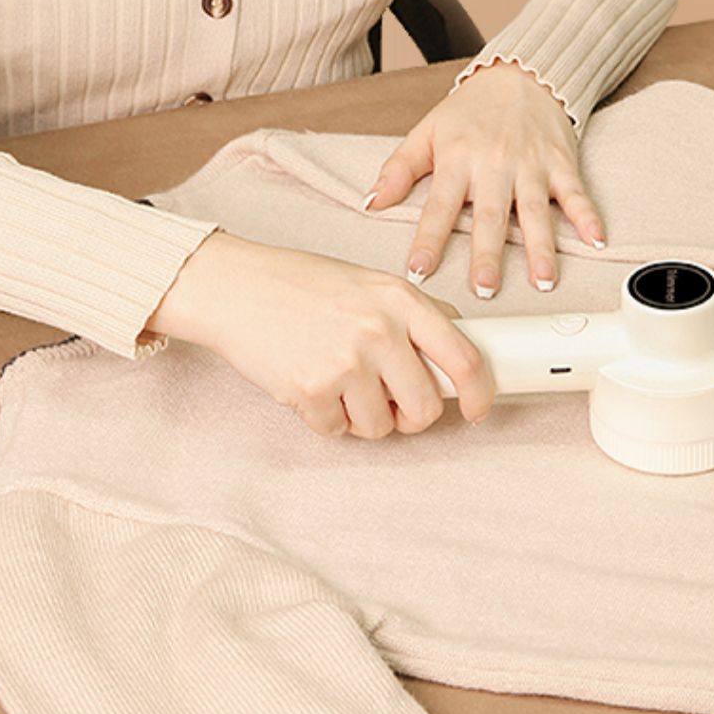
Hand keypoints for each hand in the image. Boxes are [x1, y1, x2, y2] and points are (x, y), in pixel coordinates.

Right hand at [148, 234, 495, 437]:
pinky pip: (338, 431)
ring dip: (364, 417)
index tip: (477, 410)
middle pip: (426, 408)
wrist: (234, 287)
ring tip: (340, 383)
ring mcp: (345, 363)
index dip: (479, 393)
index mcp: (400, 300)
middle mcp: (379, 331)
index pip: (463, 357)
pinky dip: (326, 418)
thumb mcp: (369, 282)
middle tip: (391, 402)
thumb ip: (414, 312)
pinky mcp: (311, 391)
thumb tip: (460, 345)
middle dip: (411, 415)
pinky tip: (311, 384)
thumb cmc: (302, 284)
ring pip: (381, 427)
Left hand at [363, 61, 604, 298]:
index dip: (428, 239)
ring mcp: (531, 165)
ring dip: (541, 247)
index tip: (419, 270)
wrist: (520, 75)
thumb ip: (398, 169)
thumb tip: (372, 202)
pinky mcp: (561, 163)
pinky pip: (575, 193)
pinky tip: (595, 240)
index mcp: (457, 159)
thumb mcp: (426, 132)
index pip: (438, 206)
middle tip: (486, 288)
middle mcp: (494, 164)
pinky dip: (587, 216)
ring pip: (534, 211)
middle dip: (488, 254)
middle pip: (489, 216)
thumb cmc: (470, 111)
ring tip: (542, 280)